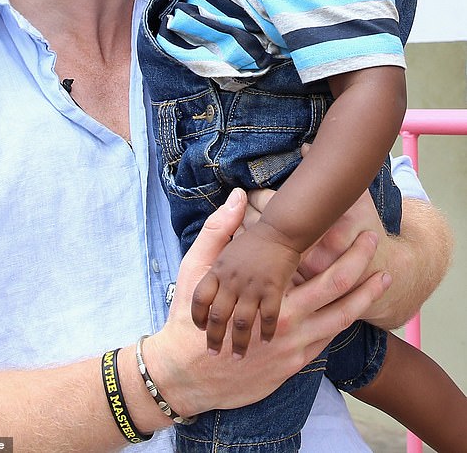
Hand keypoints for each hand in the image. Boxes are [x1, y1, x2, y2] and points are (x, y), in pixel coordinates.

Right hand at [147, 188, 391, 419]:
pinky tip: (355, 308)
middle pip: (337, 287)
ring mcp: (296, 345)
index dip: (333, 238)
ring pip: (342, 317)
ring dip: (365, 295)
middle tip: (372, 237)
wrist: (188, 377)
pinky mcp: (295, 365)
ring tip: (384, 275)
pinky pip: (329, 340)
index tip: (348, 218)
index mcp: (267, 293)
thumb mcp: (195, 271)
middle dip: (358, 259)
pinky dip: (345, 321)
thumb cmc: (189, 321)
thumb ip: (218, 231)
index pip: (312, 260)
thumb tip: (238, 196)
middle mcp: (288, 319)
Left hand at [191, 223, 301, 353]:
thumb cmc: (254, 239)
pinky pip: (267, 319)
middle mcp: (231, 280)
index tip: (200, 328)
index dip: (198, 315)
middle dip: (214, 338)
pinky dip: (266, 333)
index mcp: (217, 269)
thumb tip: (210, 284)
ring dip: (239, 342)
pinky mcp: (271, 290)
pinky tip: (267, 342)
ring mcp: (251, 286)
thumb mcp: (227, 244)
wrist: (280, 230)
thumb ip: (217, 265)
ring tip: (238, 356)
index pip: (200, 297)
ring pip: (241, 322)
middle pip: (217, 316)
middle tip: (213, 354)